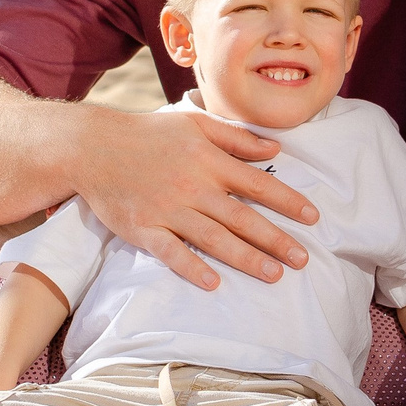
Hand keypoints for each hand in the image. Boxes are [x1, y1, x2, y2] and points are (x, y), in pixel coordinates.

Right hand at [78, 109, 316, 291]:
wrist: (93, 147)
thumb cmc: (149, 133)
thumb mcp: (195, 123)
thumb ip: (236, 137)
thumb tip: (275, 151)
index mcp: (208, 161)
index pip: (257, 184)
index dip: (287, 201)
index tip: (312, 217)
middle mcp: (192, 187)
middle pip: (241, 217)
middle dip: (275, 239)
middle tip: (302, 259)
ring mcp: (167, 210)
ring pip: (214, 239)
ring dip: (245, 258)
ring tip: (273, 274)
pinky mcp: (143, 229)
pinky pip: (171, 252)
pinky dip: (192, 267)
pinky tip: (214, 283)